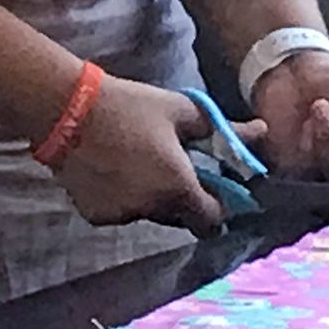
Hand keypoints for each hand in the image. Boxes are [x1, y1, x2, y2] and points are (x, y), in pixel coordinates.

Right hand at [52, 74, 250, 234]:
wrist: (67, 109)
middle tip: (172, 164)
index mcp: (178, 188)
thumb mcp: (181, 111)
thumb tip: (261, 131)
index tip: (211, 186)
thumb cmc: (130, 106)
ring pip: (149, 213)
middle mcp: (151, 210)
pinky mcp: (94, 215)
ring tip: (137, 160)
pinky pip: (121, 211)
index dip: (217, 206)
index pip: (211, 222)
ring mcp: (121, 215)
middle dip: (183, 197)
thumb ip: (223, 129)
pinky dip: (123, 197)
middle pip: (181, 217)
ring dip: (152, 196)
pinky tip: (112, 168)